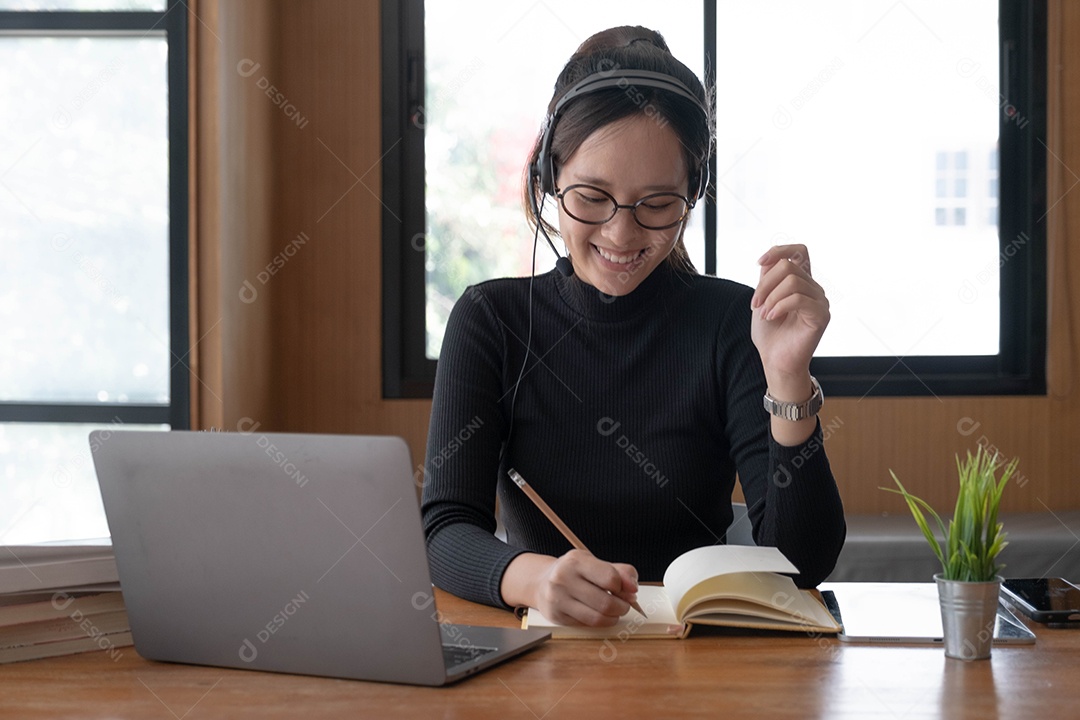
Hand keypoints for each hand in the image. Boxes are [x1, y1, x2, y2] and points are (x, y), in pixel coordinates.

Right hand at [508, 550, 638, 626]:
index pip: (610, 578)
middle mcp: (563, 579)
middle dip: (622, 607)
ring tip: (614, 611)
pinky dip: (600, 622)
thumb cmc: (573, 572)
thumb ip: (619, 571)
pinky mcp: (557, 616)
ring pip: (597, 618)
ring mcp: (558, 599)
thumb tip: (633, 587)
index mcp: (576, 561)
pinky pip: (587, 624)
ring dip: (613, 617)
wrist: (541, 582)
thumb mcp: (594, 563)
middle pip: (606, 602)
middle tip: (624, 604)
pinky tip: (599, 614)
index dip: (625, 588)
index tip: (628, 590)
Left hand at [749, 244, 829, 390]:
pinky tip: (771, 317)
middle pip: (788, 266)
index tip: (759, 262)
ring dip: (770, 297)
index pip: (800, 252)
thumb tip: (769, 258)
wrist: (775, 360)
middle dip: (765, 284)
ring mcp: (820, 301)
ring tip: (763, 314)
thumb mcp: (763, 299)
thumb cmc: (769, 334)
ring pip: (793, 281)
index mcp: (801, 282)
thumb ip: (768, 278)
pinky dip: (779, 306)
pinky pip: (799, 299)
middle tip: (755, 304)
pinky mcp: (821, 315)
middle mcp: (813, 288)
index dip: (780, 250)